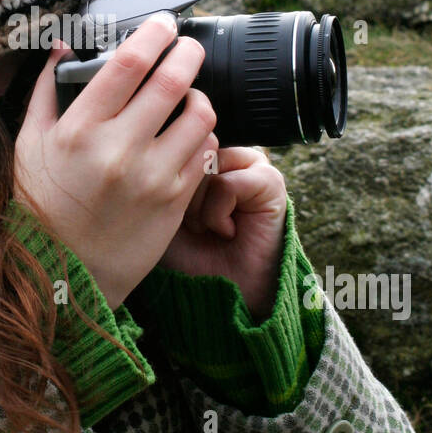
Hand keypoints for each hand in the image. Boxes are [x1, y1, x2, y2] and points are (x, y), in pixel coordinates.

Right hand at [13, 14, 217, 309]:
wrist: (61, 277)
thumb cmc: (40, 207)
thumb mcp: (28, 145)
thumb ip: (45, 91)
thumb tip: (62, 46)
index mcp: (80, 131)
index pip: (128, 64)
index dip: (152, 34)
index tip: (162, 23)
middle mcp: (119, 151)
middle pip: (173, 80)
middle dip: (188, 52)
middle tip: (188, 45)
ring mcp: (153, 178)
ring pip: (200, 114)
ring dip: (199, 95)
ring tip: (188, 94)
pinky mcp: (175, 202)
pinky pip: (205, 151)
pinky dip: (202, 134)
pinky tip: (186, 134)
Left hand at [156, 146, 287, 320]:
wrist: (218, 290)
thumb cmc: (188, 253)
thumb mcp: (161, 205)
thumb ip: (161, 170)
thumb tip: (162, 143)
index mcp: (201, 154)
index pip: (173, 142)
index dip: (165, 180)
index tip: (172, 213)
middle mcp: (227, 155)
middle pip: (188, 152)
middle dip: (181, 195)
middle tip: (193, 226)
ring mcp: (250, 165)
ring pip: (205, 166)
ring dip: (198, 207)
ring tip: (208, 229)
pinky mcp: (269, 181)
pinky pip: (227, 184)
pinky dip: (217, 214)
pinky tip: (227, 232)